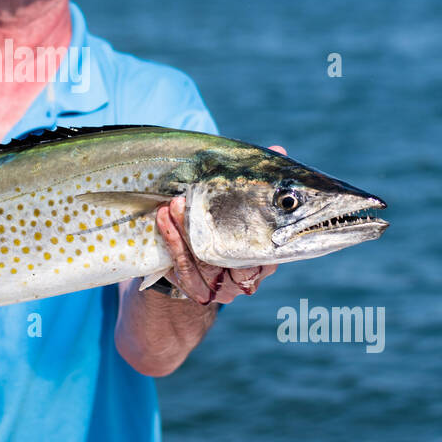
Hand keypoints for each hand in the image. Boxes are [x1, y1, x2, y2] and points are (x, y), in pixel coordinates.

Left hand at [152, 144, 286, 305]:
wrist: (193, 264)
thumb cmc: (225, 224)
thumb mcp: (241, 203)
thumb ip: (258, 181)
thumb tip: (279, 149)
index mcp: (267, 257)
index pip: (267, 249)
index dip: (252, 228)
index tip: (237, 200)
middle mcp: (249, 277)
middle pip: (232, 257)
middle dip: (208, 227)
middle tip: (187, 198)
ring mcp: (223, 288)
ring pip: (205, 263)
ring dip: (185, 231)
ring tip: (172, 203)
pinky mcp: (198, 291)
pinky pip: (185, 271)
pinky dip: (173, 242)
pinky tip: (163, 218)